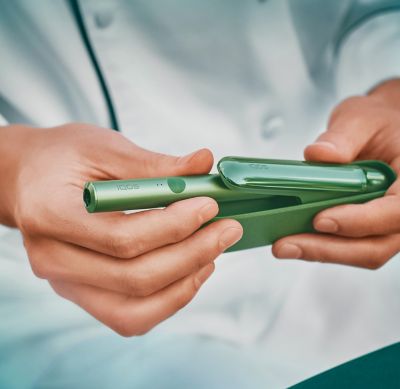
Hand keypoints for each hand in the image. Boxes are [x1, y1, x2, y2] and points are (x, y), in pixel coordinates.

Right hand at [0, 123, 241, 335]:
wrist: (29, 179)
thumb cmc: (63, 158)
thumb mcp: (104, 147)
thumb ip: (154, 164)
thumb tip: (205, 163)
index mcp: (51, 215)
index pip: (123, 238)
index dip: (174, 225)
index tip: (210, 205)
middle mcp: (54, 259)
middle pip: (134, 278)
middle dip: (192, 255)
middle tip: (228, 229)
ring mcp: (66, 283)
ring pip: (134, 310)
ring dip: (184, 284)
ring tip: (213, 253)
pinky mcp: (82, 292)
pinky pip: (129, 316)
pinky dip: (167, 300)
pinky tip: (190, 271)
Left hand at [273, 79, 399, 268]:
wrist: (382, 131)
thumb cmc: (380, 124)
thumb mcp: (362, 118)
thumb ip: (343, 136)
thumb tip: (318, 155)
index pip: (396, 213)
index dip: (359, 221)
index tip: (320, 220)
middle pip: (376, 245)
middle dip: (328, 249)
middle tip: (286, 245)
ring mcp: (388, 223)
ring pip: (361, 251)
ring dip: (321, 251)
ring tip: (284, 245)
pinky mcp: (369, 227)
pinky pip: (349, 244)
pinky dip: (322, 244)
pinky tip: (295, 238)